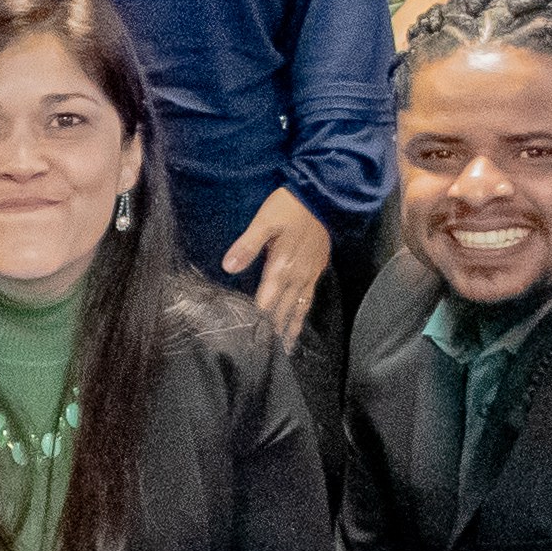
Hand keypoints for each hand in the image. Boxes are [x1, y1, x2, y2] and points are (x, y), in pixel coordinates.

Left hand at [219, 188, 329, 341]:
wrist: (323, 195)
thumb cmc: (289, 206)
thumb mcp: (264, 220)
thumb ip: (247, 245)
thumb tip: (228, 267)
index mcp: (282, 266)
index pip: (268, 300)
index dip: (259, 320)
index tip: (252, 341)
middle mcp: (297, 275)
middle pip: (285, 309)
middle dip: (276, 331)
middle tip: (268, 355)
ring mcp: (309, 273)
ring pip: (300, 306)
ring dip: (292, 327)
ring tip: (287, 348)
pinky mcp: (317, 268)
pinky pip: (310, 297)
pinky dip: (304, 312)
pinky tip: (300, 319)